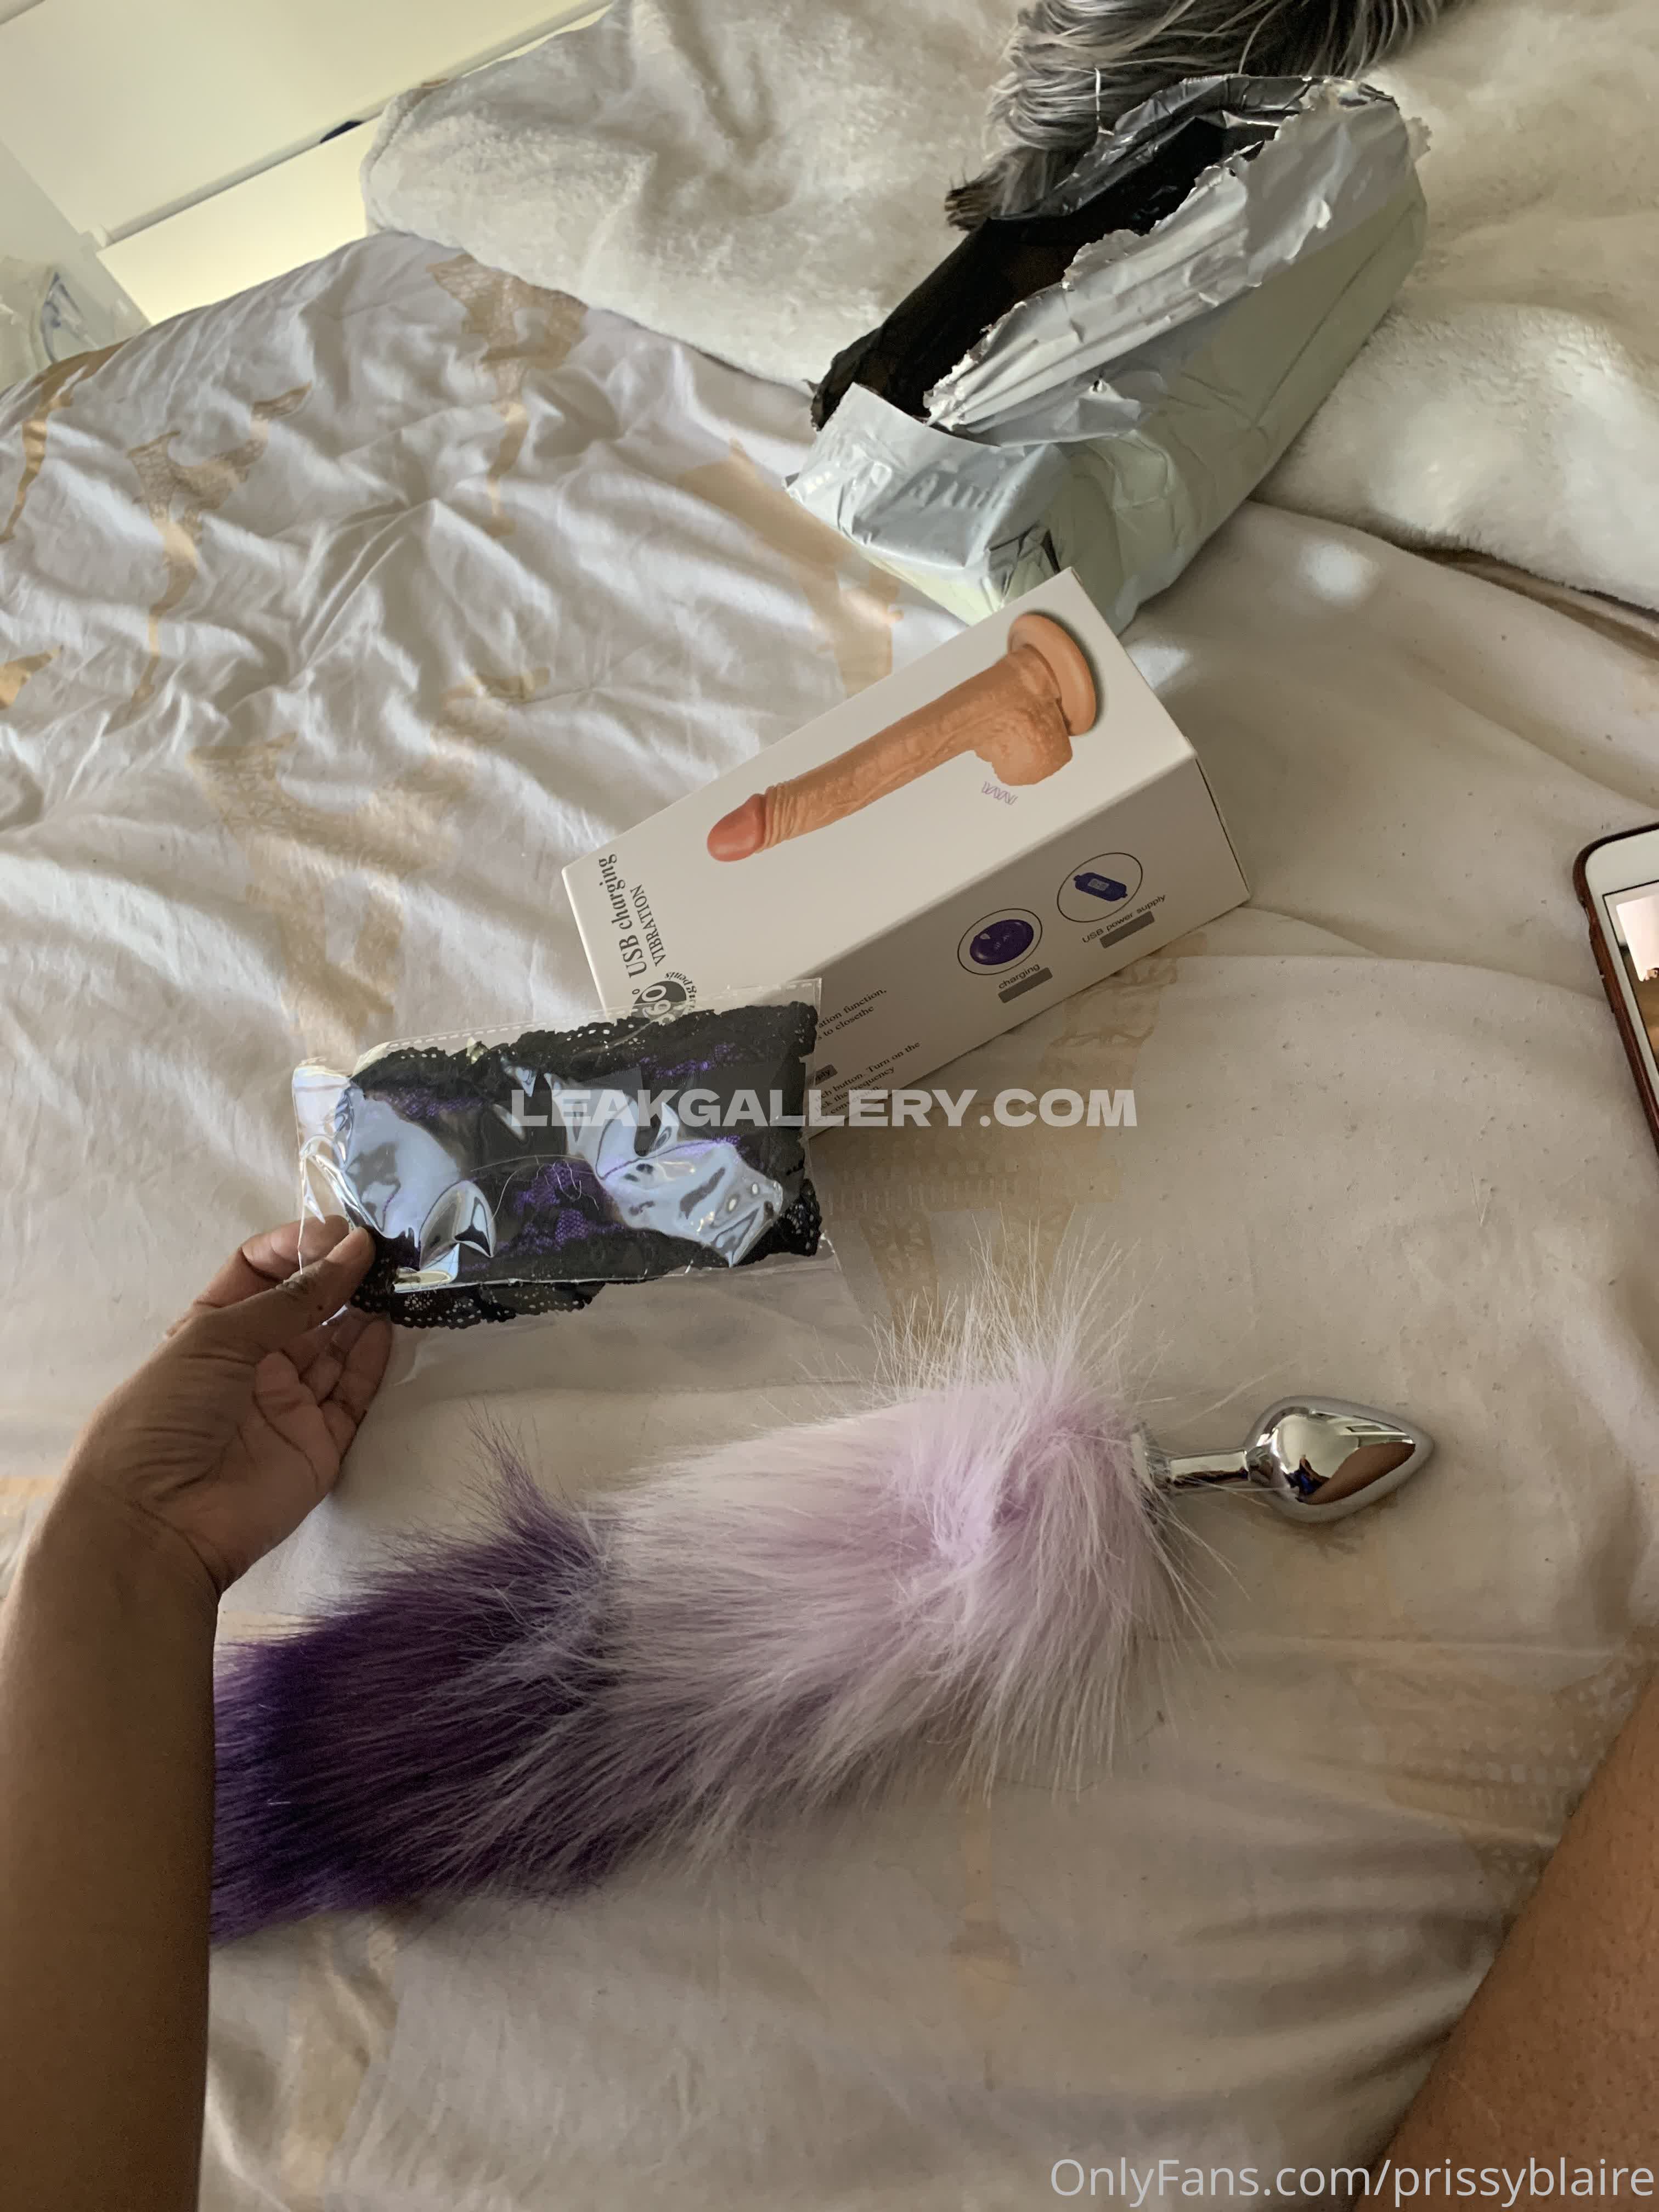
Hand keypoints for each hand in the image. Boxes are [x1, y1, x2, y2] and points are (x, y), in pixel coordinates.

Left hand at [51, 1221, 392, 1598]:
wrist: (158, 1521)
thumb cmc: (167, 1413)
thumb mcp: (218, 1337)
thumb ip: (294, 1297)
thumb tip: (354, 1247)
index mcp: (213, 1330)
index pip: (260, 1272)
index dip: (297, 1247)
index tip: (339, 1233)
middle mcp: (253, 1363)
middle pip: (306, 1307)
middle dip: (340, 1275)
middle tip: (384, 1249)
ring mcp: (288, 1403)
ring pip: (337, 1347)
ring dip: (363, 1311)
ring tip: (396, 1278)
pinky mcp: (320, 1443)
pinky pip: (353, 1394)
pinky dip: (371, 1361)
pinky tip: (386, 1326)